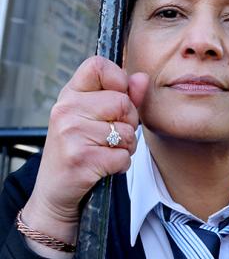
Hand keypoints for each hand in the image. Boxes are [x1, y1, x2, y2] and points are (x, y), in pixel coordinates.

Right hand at [21, 56, 147, 255]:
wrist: (56, 192)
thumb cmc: (80, 148)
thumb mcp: (96, 117)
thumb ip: (124, 95)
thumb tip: (142, 77)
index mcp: (70, 95)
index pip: (97, 65)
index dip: (118, 78)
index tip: (117, 96)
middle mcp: (66, 111)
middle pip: (122, 102)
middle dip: (128, 121)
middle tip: (110, 135)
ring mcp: (71, 135)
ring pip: (126, 131)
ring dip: (125, 146)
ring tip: (105, 151)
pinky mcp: (81, 160)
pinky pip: (123, 156)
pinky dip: (121, 164)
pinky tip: (103, 166)